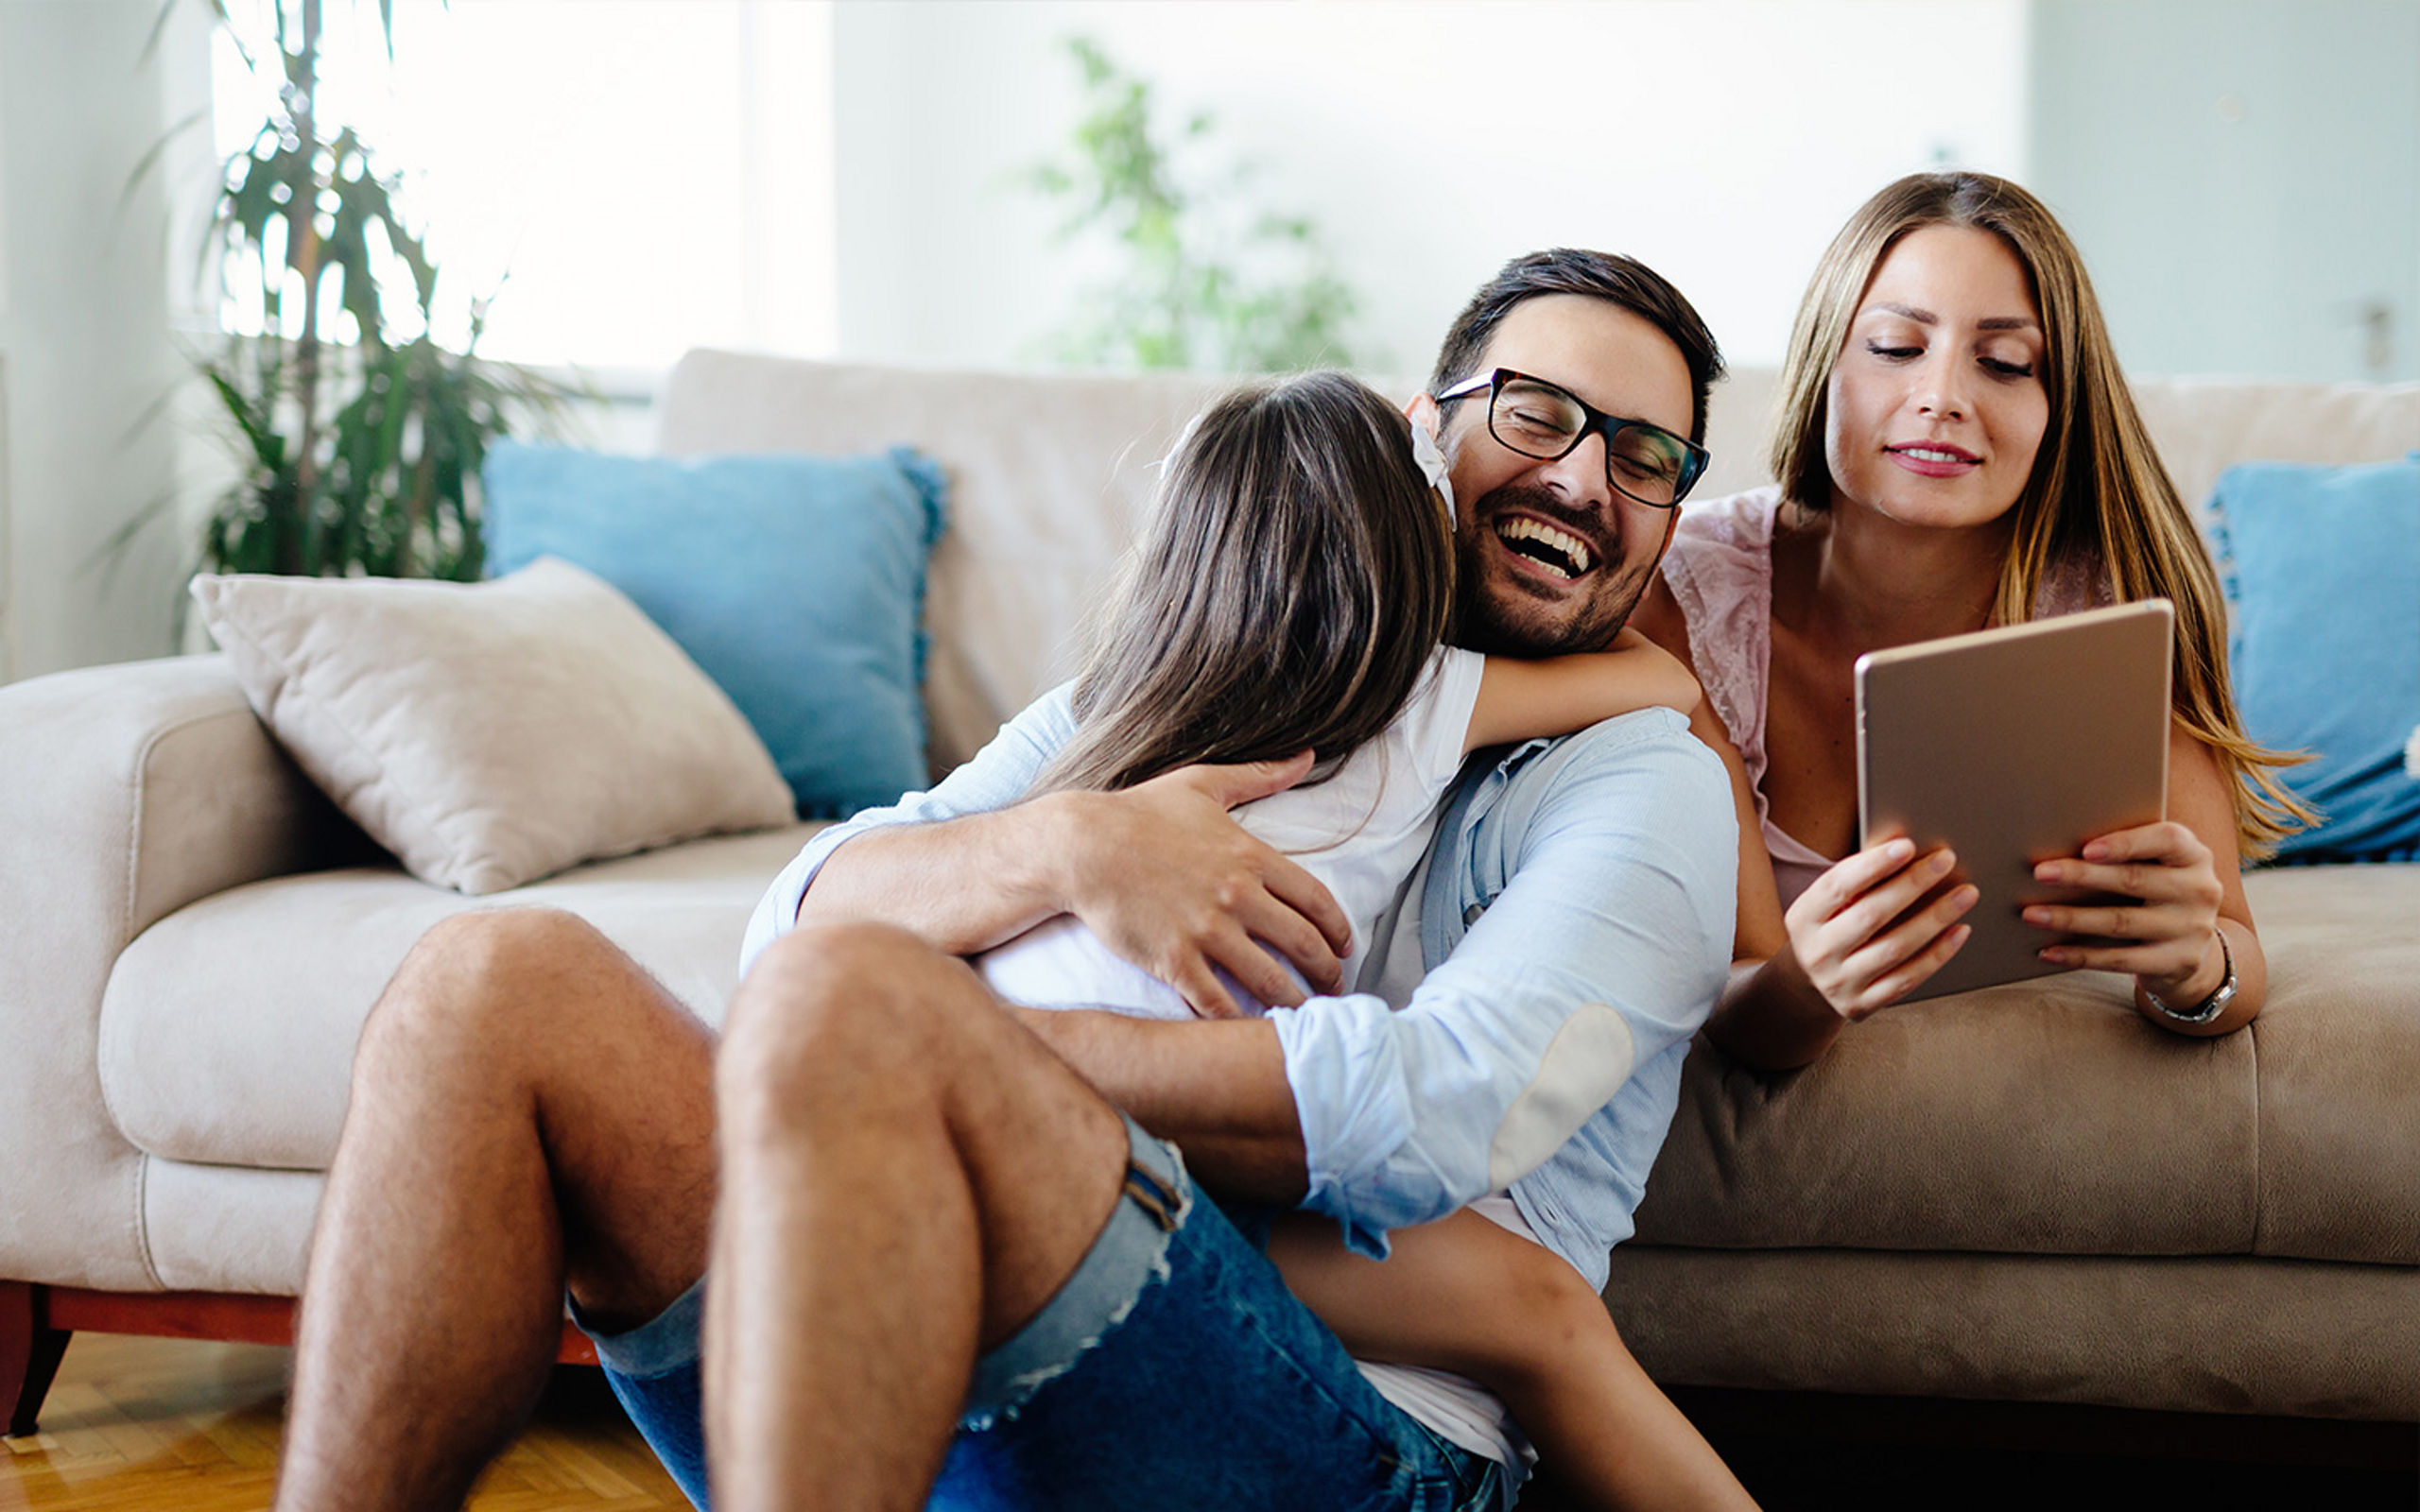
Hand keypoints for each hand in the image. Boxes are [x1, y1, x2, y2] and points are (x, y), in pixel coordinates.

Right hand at [1046, 752, 1353, 1019]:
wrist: (1080, 846)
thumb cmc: (1139, 812)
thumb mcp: (1203, 784)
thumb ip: (1260, 774)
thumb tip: (1307, 757)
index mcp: (1250, 856)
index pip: (1316, 901)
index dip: (1339, 930)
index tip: (1345, 948)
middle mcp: (1236, 896)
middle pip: (1302, 944)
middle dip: (1326, 972)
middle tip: (1334, 988)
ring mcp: (1205, 931)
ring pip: (1268, 980)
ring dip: (1294, 1003)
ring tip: (1302, 1015)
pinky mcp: (1173, 960)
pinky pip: (1217, 1002)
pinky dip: (1238, 1021)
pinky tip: (1250, 1029)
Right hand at [1783, 838, 1978, 1020]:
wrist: (1811, 984)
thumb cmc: (1831, 927)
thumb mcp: (1827, 905)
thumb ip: (1856, 881)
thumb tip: (1903, 847)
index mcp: (1803, 918)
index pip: (1837, 886)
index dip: (1873, 865)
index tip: (1907, 845)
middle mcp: (1817, 952)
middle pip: (1871, 915)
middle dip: (1913, 884)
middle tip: (1946, 861)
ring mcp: (1839, 983)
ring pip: (1896, 948)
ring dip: (1935, 918)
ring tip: (1965, 894)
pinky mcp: (1862, 1005)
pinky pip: (1908, 979)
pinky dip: (1938, 954)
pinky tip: (1959, 930)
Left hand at [2023, 820, 2225, 1002]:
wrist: (2191, 948)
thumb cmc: (2155, 892)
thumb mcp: (2156, 867)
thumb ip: (2125, 853)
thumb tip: (2054, 845)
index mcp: (2194, 855)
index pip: (2167, 839)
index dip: (2126, 843)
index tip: (2087, 849)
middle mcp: (2200, 890)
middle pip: (2134, 880)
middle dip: (2081, 876)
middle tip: (2039, 873)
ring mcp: (2192, 929)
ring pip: (2121, 922)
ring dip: (2070, 918)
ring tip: (2031, 914)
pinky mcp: (2178, 962)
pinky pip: (2120, 960)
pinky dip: (2080, 956)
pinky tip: (2048, 951)